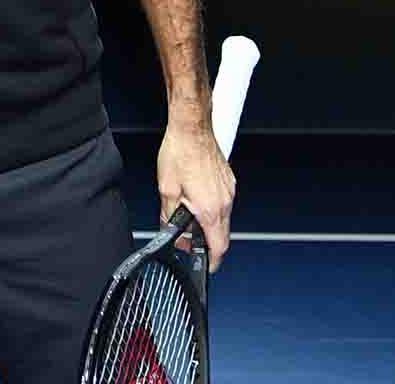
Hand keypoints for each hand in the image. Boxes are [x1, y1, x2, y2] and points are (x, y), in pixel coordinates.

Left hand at [156, 121, 235, 271]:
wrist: (192, 128)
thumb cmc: (180, 153)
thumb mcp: (166, 190)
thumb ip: (168, 216)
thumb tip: (169, 230)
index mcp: (211, 209)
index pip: (218, 247)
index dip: (211, 261)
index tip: (206, 266)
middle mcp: (225, 202)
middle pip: (222, 235)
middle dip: (206, 242)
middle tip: (188, 241)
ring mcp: (229, 191)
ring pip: (222, 219)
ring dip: (207, 224)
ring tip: (187, 216)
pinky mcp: (228, 181)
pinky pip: (223, 203)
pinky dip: (211, 209)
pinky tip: (195, 199)